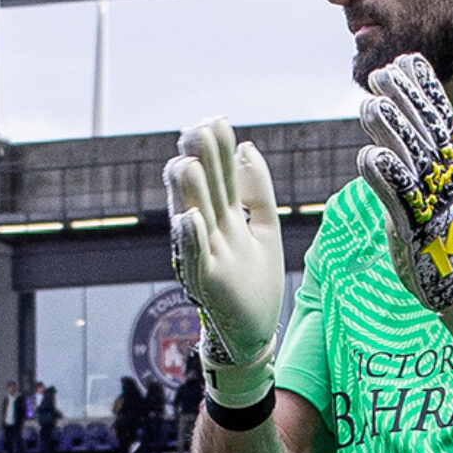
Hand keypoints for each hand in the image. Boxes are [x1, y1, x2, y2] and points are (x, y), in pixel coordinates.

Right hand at [165, 119, 283, 408]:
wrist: (255, 333)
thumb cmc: (255, 281)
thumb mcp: (266, 226)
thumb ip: (257, 188)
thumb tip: (246, 145)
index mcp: (226, 217)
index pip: (222, 176)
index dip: (219, 151)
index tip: (217, 120)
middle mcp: (211, 233)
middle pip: (205, 191)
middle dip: (199, 162)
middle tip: (194, 130)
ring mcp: (206, 258)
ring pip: (193, 220)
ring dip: (189, 193)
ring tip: (186, 163)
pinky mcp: (206, 285)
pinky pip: (195, 260)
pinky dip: (192, 240)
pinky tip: (189, 217)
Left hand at [357, 54, 452, 358]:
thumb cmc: (441, 231)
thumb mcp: (435, 187)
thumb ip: (417, 155)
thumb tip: (396, 113)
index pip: (443, 119)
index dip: (427, 88)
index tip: (409, 60)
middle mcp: (449, 181)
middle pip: (426, 132)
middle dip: (404, 99)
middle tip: (380, 73)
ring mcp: (434, 205)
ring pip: (412, 160)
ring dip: (391, 130)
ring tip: (369, 104)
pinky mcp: (416, 230)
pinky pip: (400, 199)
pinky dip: (384, 176)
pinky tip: (367, 156)